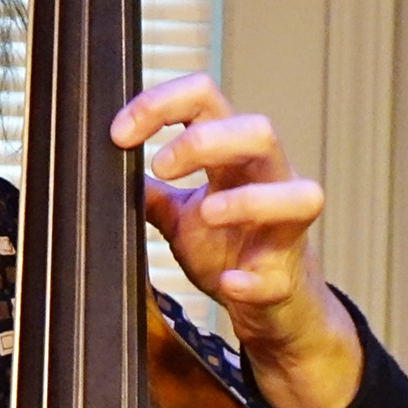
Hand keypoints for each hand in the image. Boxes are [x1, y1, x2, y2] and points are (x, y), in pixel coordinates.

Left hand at [111, 73, 363, 407]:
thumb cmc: (230, 248)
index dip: (161, 104)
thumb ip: (152, 193)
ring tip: (208, 214)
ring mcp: (284, 231)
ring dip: (249, 200)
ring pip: (297, 195)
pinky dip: (252, 280)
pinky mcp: (283, 280)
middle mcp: (269, 183)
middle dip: (207, 141)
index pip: (206, 101)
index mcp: (234, 159)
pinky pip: (278, 277)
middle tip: (161, 167)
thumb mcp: (180, 215)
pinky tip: (229, 282)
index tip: (120, 133)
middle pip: (259, 131)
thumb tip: (110, 171)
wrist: (269, 306)